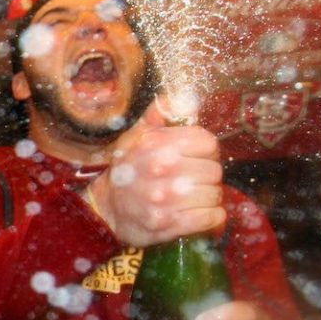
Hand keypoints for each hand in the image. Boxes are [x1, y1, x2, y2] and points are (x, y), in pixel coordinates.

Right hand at [88, 96, 225, 245]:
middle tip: (194, 181)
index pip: (208, 143)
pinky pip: (211, 218)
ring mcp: (166, 198)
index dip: (206, 151)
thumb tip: (179, 96)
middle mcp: (162, 168)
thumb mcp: (137, 136)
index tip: (197, 158)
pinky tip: (200, 215)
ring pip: (214, 195)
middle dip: (207, 177)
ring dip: (209, 199)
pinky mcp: (168, 223)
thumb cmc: (126, 170)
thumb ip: (160, 114)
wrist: (106, 209)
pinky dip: (211, 218)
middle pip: (214, 171)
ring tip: (194, 199)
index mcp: (158, 143)